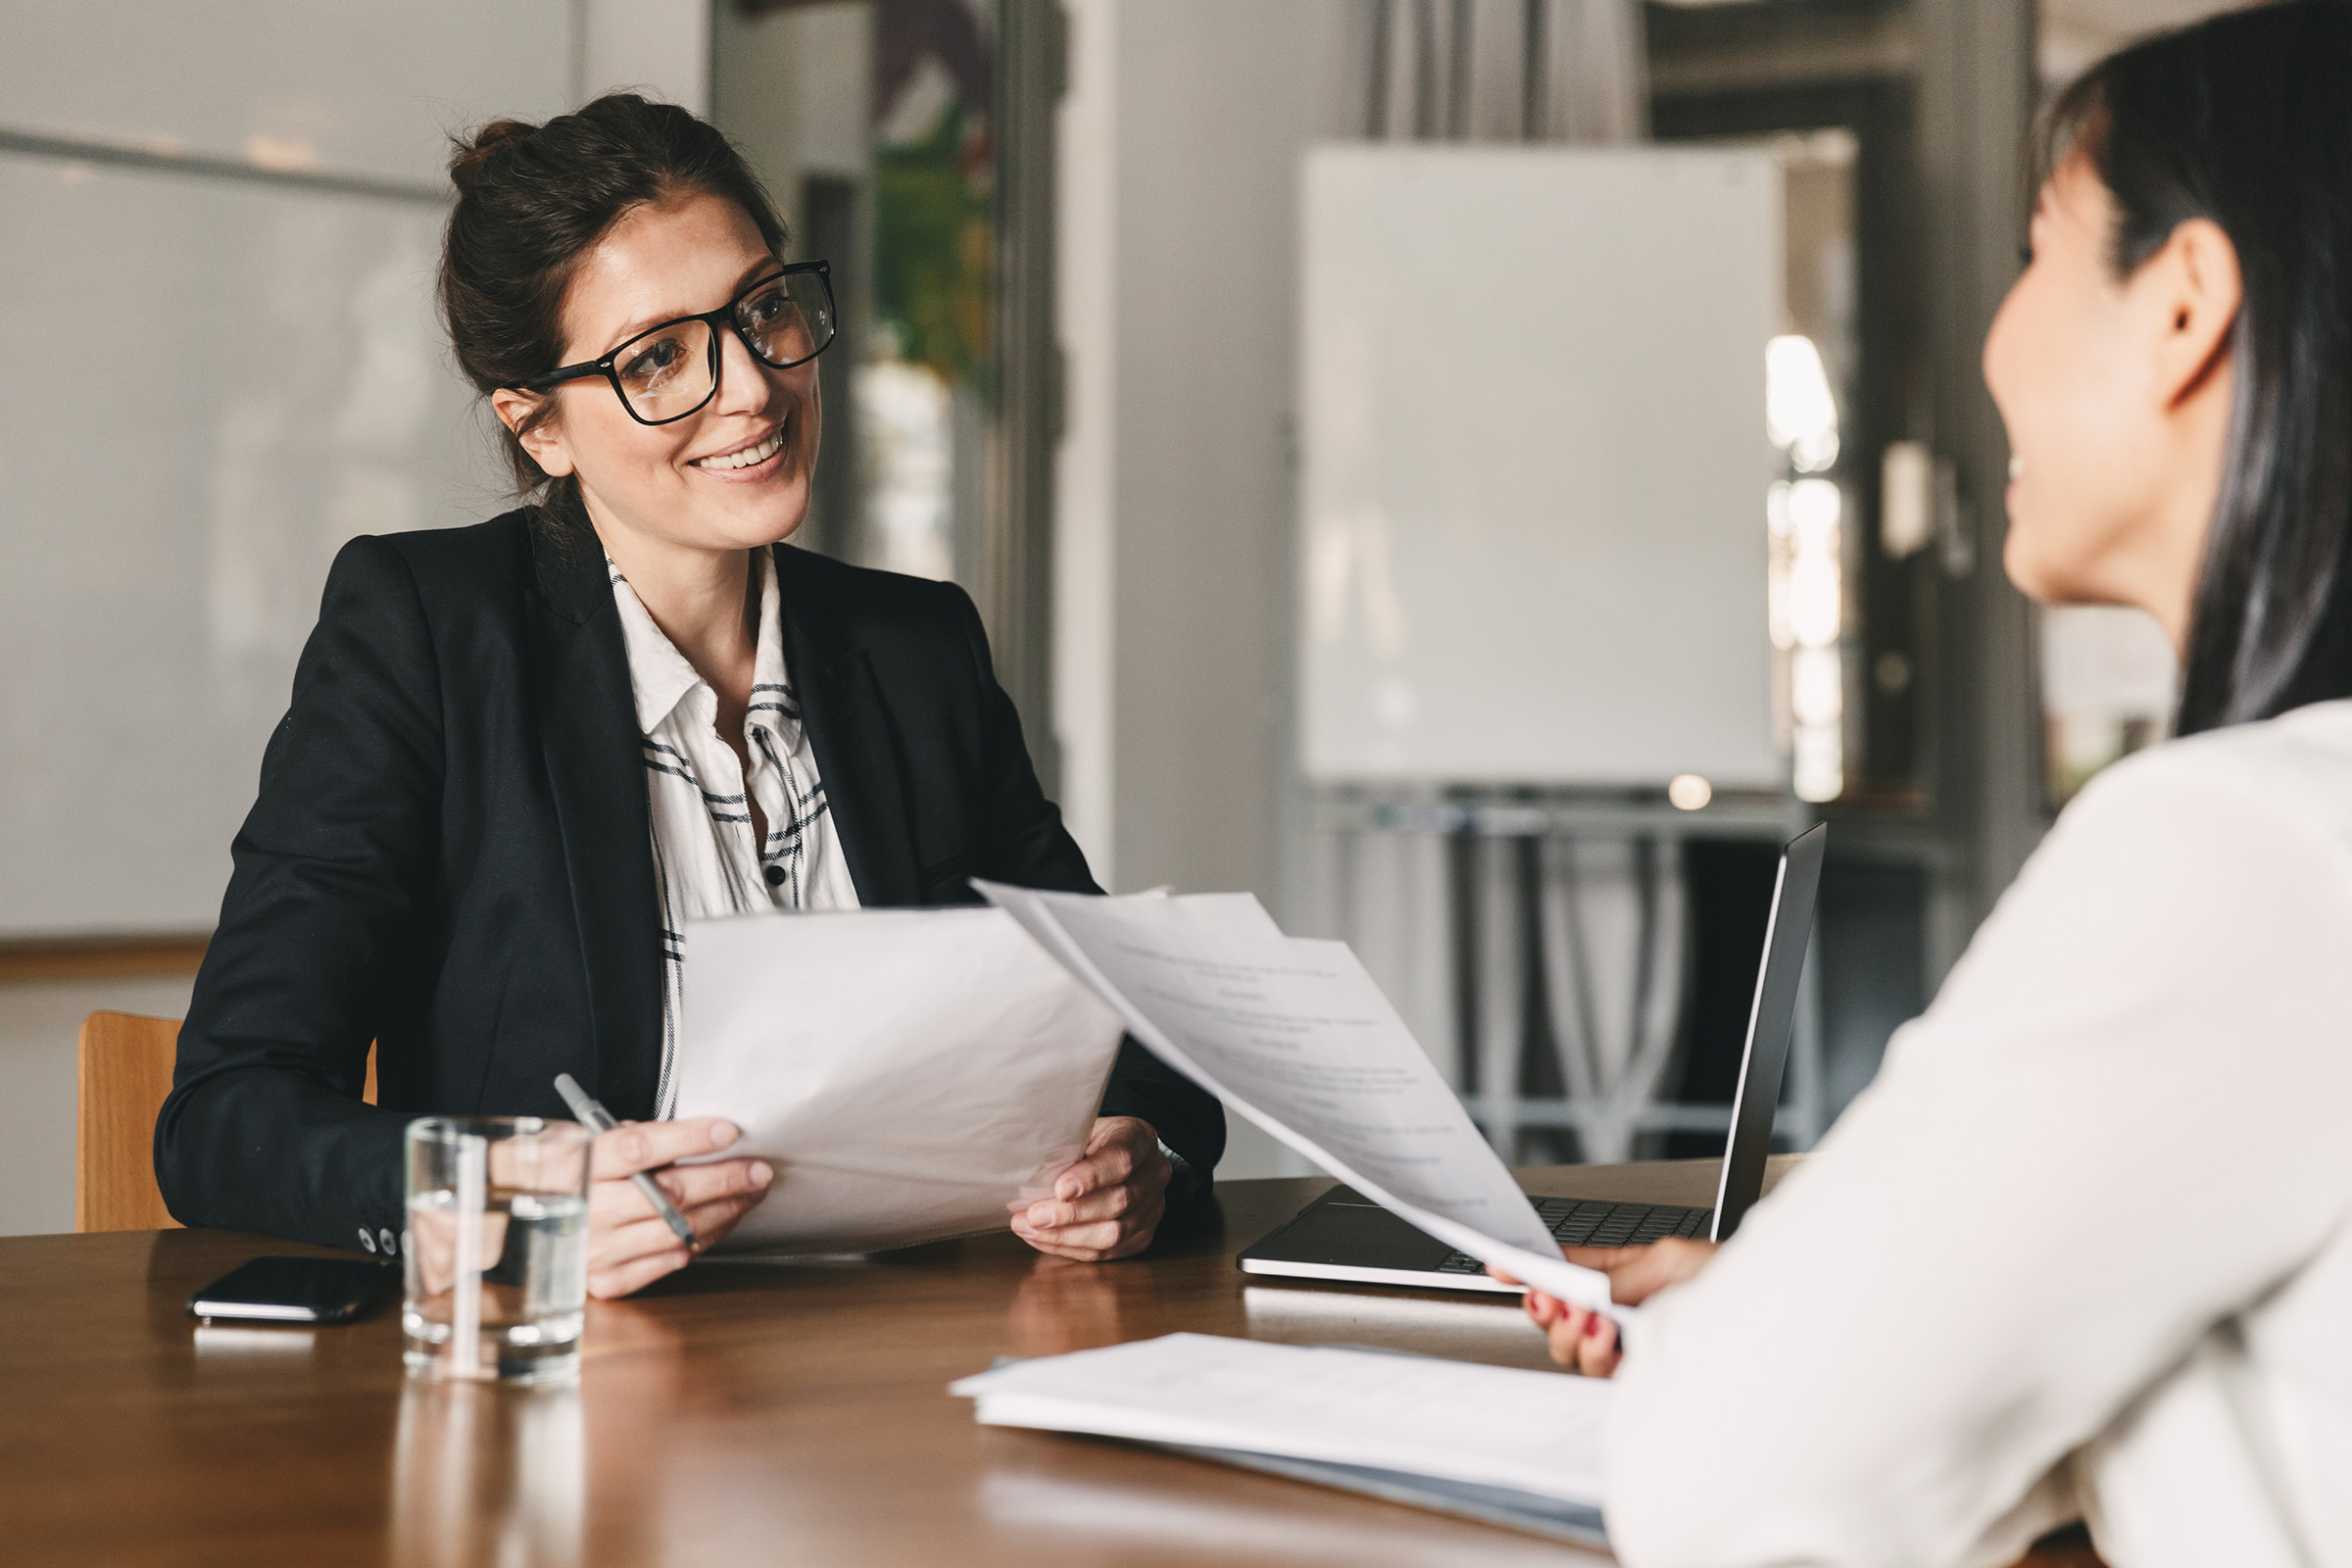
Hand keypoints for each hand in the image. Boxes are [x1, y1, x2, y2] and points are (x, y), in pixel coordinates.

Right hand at [586, 1117, 772, 1297]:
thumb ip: (637, 1140)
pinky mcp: (609, 1280)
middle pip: (669, 1194)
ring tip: (749, 1193)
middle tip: (758, 1169)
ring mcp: (597, 1251)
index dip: (688, 1139)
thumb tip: (702, 1137)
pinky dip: (705, 1239)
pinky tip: (722, 1220)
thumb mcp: (589, 1141)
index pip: (639, 1149)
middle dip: (725, 1179)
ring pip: (679, 1230)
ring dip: (726, 1211)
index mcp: (577, 1166)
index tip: (727, 1131)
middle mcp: (587, 1211)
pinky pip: (671, 1260)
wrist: (526, 1222)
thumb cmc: (569, 1174)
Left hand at [1011, 1117, 1170, 1261]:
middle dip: (1071, 1213)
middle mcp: (1154, 1174)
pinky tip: (1044, 1239)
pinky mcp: (1142, 1236)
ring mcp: (1153, 1208)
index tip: (1059, 1189)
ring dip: (1066, 1236)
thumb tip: (1029, 1175)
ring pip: (1114, 1234)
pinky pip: (1107, 1252)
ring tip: (1030, 1229)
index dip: (1091, 1177)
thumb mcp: (1080, 1130)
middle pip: (1119, 1201)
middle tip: (1034, 1216)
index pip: (1121, 1159)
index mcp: (1139, 1138)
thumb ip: (1064, 1148)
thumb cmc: (1091, 1141)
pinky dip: (1071, 1248)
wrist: (1118, 1156)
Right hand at [1492, 1238, 1717, 1376]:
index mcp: (1617, 1276)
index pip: (1560, 1271)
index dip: (1526, 1268)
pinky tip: (1604, 1334)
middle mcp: (1615, 1314)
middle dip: (1544, 1307)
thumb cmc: (1730, 1281)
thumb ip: (1617, 1275)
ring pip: (1568, 1348)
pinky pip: (1596, 1370)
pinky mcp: (1635, 1374)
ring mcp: (1622, 1346)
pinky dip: (1593, 1350)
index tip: (1499, 1264)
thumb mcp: (1668, 1261)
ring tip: (1587, 1314)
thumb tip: (1581, 1289)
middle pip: (1554, 1317)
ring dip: (1569, 1330)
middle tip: (1552, 1295)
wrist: (1765, 1316)